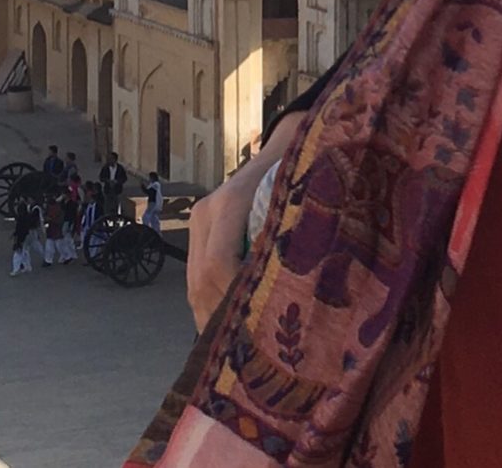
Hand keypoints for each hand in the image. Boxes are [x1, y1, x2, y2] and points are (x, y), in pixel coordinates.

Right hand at [185, 113, 304, 331]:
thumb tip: (307, 292)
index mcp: (228, 203)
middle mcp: (206, 213)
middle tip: (247, 353)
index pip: (217, 264)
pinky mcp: (201, 234)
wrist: (286, 147)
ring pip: (194, 285)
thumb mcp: (305, 202)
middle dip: (221, 319)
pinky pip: (197, 279)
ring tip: (238, 350)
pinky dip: (211, 307)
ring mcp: (199, 223)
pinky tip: (230, 329)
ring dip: (213, 319)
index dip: (233, 298)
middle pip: (200, 281)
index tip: (258, 325)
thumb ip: (298, 238)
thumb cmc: (303, 174)